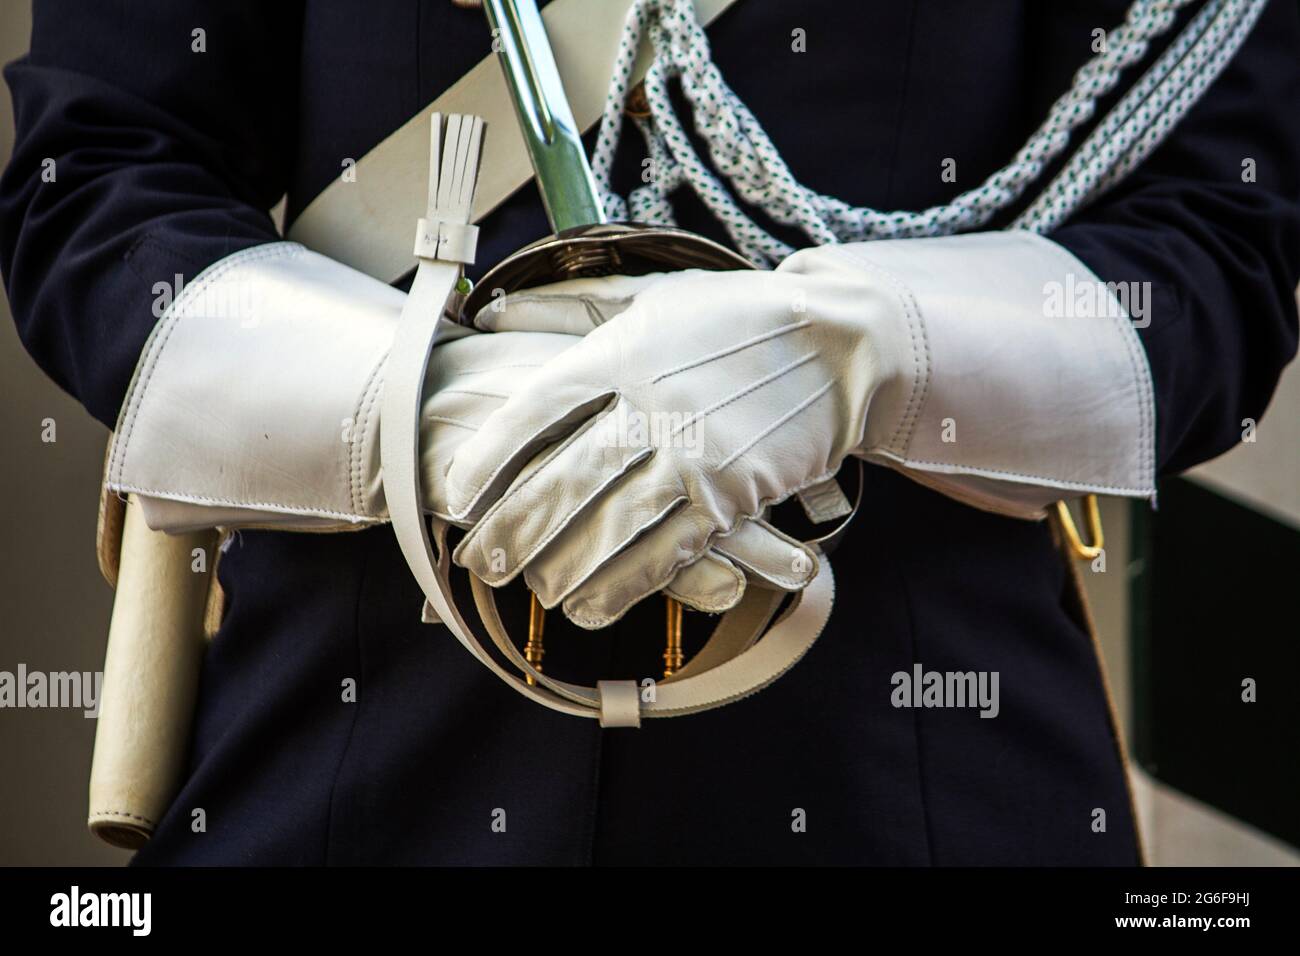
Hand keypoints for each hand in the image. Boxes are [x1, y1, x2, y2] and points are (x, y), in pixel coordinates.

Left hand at [446, 259, 909, 627]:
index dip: (489, 457)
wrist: (842, 345)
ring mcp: (694, 455)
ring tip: (529, 591)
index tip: (458, 494)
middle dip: (513, 530)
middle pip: (561, 479)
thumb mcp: (653, 296)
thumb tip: (492, 310)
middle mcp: (652, 405)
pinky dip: (620, 587)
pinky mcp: (732, 496)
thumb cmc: (738, 318)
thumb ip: (568, 305)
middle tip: (481, 564)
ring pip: (608, 527)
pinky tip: (587, 607)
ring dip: (559, 568)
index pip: (537, 409)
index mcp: (623, 352)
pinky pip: (664, 553)